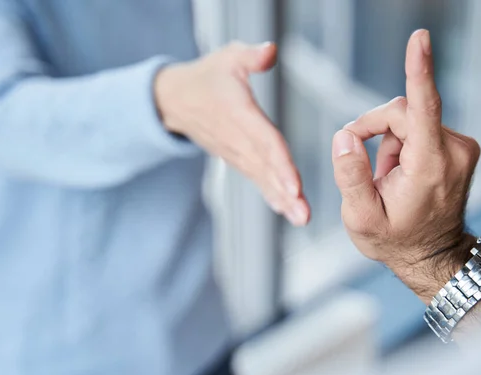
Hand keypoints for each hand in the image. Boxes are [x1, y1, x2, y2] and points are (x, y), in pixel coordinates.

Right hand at [155, 42, 309, 225]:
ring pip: (262, 178)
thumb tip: (270, 51)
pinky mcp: (237, 159)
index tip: (293, 185)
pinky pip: (256, 179)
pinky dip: (271, 195)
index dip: (279, 163)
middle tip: (304, 215)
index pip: (263, 141)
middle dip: (285, 192)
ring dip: (281, 199)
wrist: (176, 100)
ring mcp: (236, 152)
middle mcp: (238, 139)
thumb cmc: (208, 76)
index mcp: (239, 114)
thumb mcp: (228, 58)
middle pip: (266, 168)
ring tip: (301, 218)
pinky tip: (286, 210)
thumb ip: (250, 56)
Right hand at [331, 30, 480, 300]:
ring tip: (387, 178)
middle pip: (404, 110)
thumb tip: (345, 135)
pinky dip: (403, 143)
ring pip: (410, 117)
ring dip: (389, 142)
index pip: (423, 109)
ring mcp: (461, 147)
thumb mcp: (360, 218)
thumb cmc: (394, 239)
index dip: (419, 70)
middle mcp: (454, 151)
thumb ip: (349, 175)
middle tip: (362, 163)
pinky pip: (421, 125)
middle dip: (375, 130)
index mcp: (429, 168)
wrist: (431, 254)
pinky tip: (401, 171)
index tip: (420, 39)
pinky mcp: (459, 145)